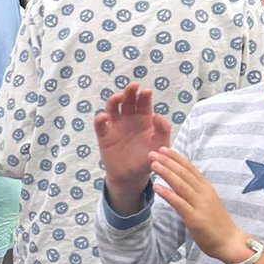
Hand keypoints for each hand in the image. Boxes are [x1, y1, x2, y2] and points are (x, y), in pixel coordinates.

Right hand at [93, 84, 171, 212]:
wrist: (132, 176)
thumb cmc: (149, 159)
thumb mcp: (161, 145)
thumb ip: (163, 130)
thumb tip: (157, 115)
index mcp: (144, 119)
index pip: (143, 103)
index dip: (144, 96)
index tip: (146, 91)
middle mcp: (129, 119)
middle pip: (127, 101)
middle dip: (129, 92)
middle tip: (132, 86)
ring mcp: (115, 126)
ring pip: (112, 108)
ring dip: (114, 101)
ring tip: (118, 98)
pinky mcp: (104, 136)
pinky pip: (100, 125)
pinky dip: (100, 119)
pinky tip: (104, 117)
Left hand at [148, 147, 240, 260]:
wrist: (230, 242)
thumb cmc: (216, 222)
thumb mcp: (206, 201)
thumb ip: (194, 190)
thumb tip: (178, 179)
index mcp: (206, 188)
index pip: (190, 169)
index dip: (176, 158)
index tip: (163, 148)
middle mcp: (204, 193)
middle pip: (184, 174)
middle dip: (168, 161)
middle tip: (152, 152)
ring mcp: (200, 205)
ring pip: (181, 185)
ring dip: (167, 173)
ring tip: (153, 164)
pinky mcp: (195, 218)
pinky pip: (179, 204)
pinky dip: (168, 194)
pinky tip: (156, 187)